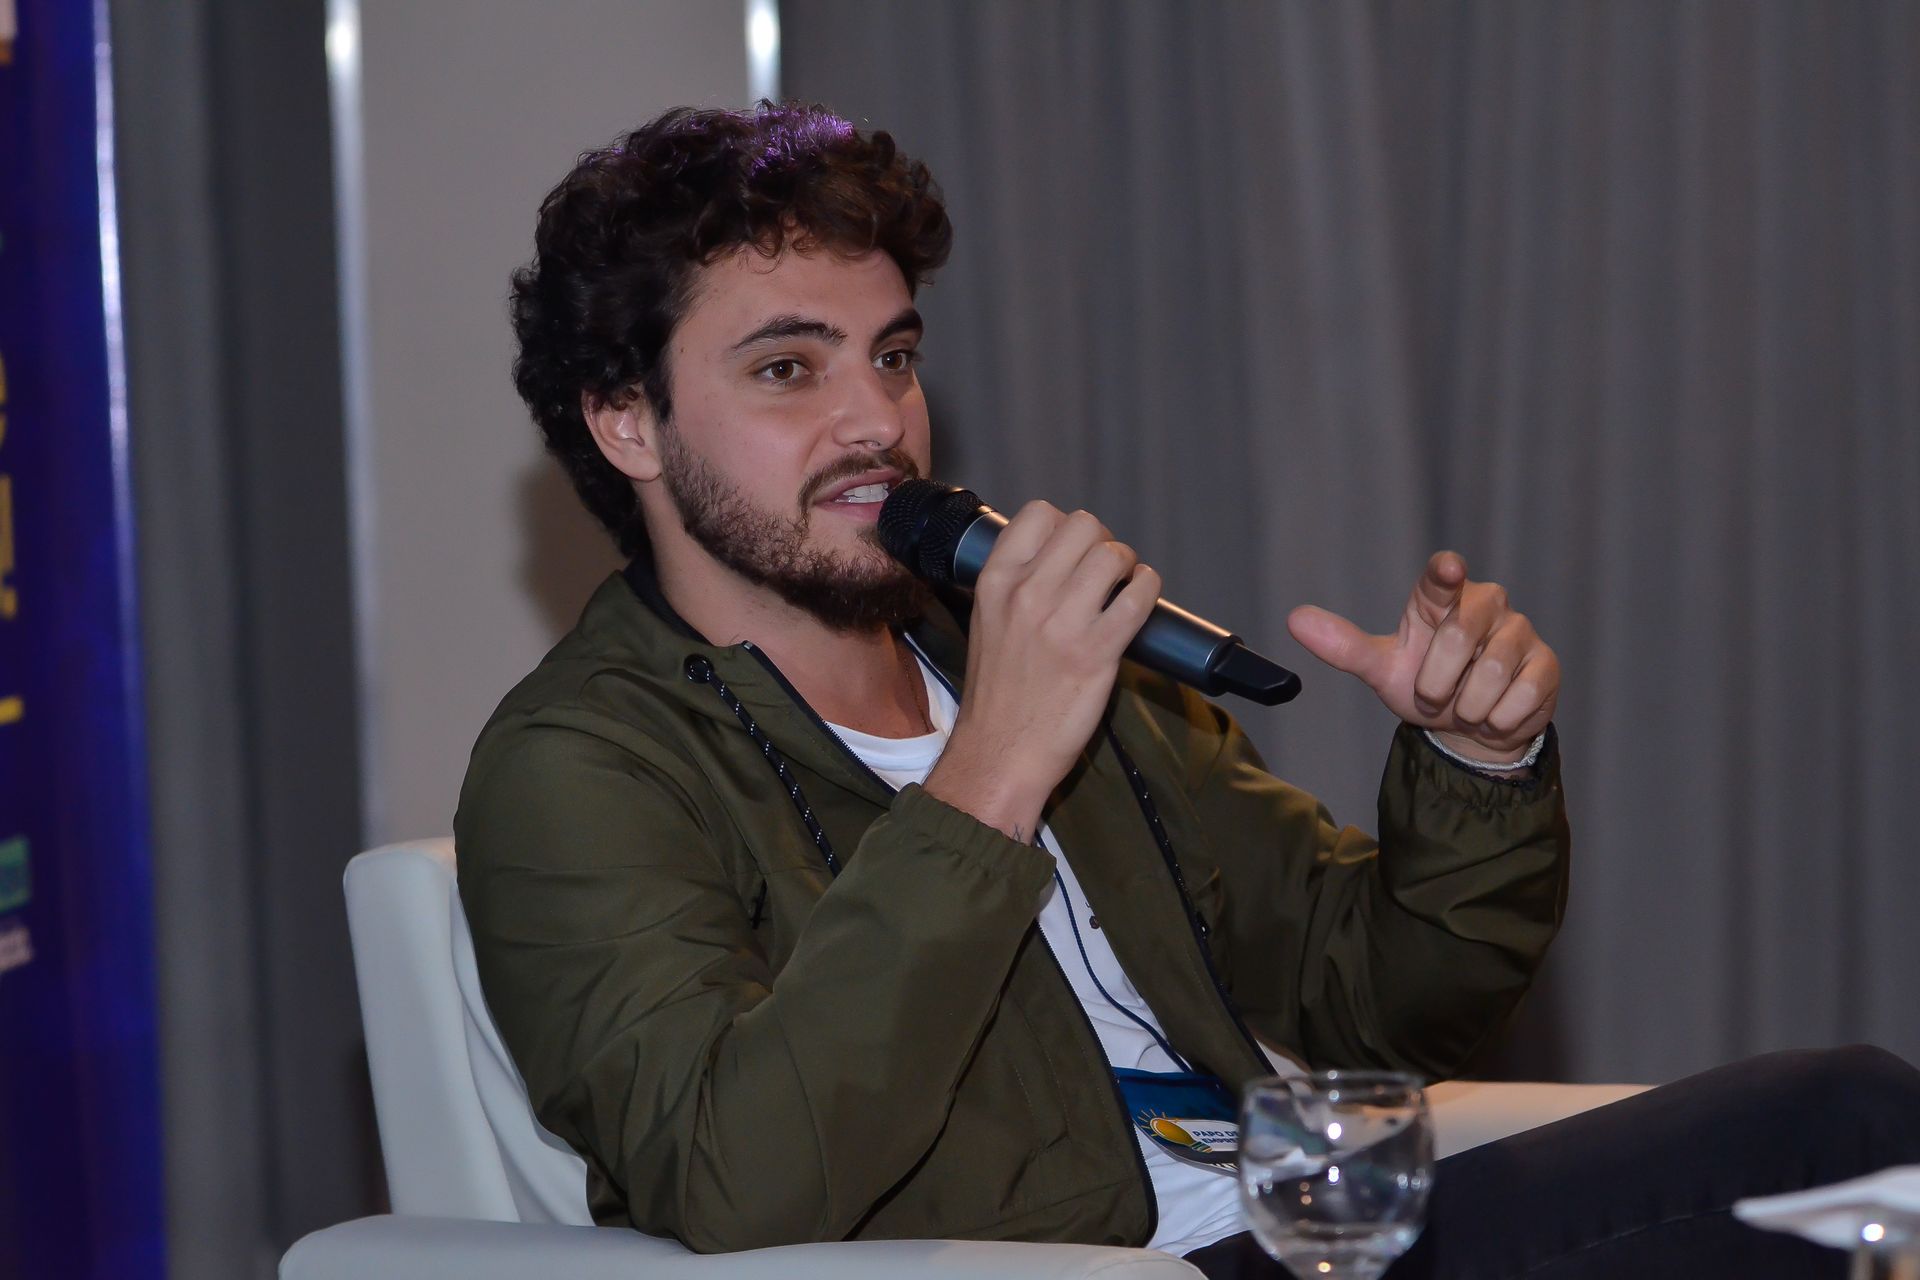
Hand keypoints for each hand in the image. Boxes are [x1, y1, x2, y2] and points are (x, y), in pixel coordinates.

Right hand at [924, 502, 1160, 838]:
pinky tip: (1140, 600)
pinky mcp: (1097, 653)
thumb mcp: (988, 622)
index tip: (1072, 553)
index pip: (1039, 514)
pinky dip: (1148, 589)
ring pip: (1114, 555)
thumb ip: (1018, 585)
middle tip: (1102, 573)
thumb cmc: (997, 693)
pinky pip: (1138, 596)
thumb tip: (1062, 557)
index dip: (1065, 527)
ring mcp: (1063, 623)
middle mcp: (1027, 594)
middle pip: (1084, 526)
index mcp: (996, 582)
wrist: (999, 752)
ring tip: (1122, 588)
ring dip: (1127, 566)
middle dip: (1101, 543)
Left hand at [1286, 552, 1559, 765]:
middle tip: (1434, 695)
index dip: (1445, 573)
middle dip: (1438, 681)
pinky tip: (1494, 714)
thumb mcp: (1382, 670)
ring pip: (1491, 672)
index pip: (1442, 577)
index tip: (1447, 570)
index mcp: (1441, 597)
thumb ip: (1343, 646)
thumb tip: (1294, 619)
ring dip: (1467, 705)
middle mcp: (1486, 604)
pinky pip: (1519, 698)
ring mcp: (1521, 632)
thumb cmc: (1426, 684)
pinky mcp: (1546, 665)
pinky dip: (1496, 719)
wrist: (1470, 727)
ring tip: (1464, 705)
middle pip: (1460, 635)